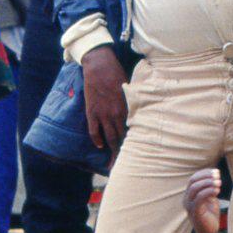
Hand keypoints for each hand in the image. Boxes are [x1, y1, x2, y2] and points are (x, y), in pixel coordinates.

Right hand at [83, 45, 128, 162]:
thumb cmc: (118, 74)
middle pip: (121, 139)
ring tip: (111, 165)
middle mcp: (116, 114)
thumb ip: (134, 103)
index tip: (138, 154)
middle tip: (124, 166)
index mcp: (128, 109)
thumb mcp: (131, 89)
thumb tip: (141, 113)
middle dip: (122, 154)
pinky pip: (94, 130)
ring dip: (111, 152)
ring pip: (109, 138)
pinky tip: (100, 146)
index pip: (133, 132)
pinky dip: (97, 139)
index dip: (135, 145)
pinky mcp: (91, 111)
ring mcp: (103, 114)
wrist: (99, 66)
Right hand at [184, 168, 222, 232]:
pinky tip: (217, 190)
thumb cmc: (210, 216)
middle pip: (193, 181)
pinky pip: (199, 198)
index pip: (193, 179)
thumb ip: (210, 189)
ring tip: (219, 182)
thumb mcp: (210, 199)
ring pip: (195, 188)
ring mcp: (189, 206)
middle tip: (218, 176)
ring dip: (208, 183)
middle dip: (206, 176)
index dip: (204, 173)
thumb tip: (214, 177)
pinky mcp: (194, 212)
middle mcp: (186, 199)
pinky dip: (208, 192)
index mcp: (189, 195)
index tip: (216, 171)